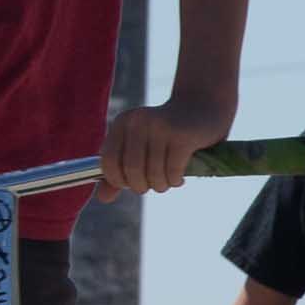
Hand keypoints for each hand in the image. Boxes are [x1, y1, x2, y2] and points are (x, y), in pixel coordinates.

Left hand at [102, 91, 236, 194]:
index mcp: (123, 122)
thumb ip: (118, 171)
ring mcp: (160, 127)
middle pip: (131, 171)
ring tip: (168, 181)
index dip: (118, 180)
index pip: (108, 161)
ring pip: (153, 174)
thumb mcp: (138, 147)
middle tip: (153, 184)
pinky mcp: (182, 136)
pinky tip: (180, 178)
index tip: (131, 183)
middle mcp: (139, 122)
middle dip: (141, 186)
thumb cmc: (166, 133)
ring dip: (161, 186)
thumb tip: (103, 198)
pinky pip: (172, 172)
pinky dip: (175, 181)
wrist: (202, 107)